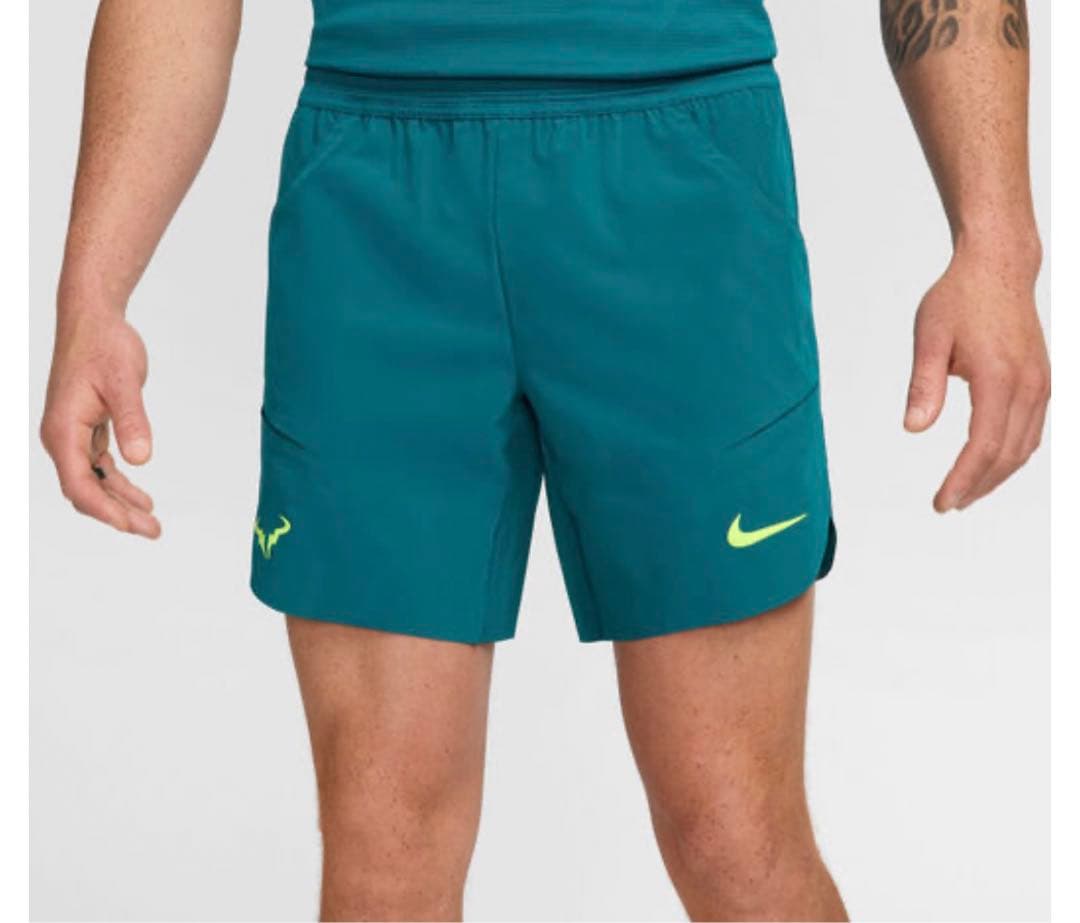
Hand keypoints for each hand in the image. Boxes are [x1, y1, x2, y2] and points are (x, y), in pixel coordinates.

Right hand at [40, 303, 161, 536]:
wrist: (95, 320)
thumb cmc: (105, 345)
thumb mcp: (124, 382)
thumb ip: (132, 420)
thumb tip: (139, 458)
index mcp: (63, 430)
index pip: (79, 483)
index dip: (105, 509)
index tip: (132, 524)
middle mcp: (62, 437)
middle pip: (86, 490)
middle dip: (117, 514)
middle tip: (153, 531)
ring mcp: (72, 435)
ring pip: (93, 481)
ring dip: (120, 503)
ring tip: (151, 522)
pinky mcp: (85, 429)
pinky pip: (99, 466)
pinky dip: (118, 483)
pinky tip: (141, 497)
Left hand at [904, 244, 1048, 511]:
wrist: (998, 267)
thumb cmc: (960, 297)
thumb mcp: (929, 337)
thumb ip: (923, 384)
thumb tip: (913, 428)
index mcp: (1000, 377)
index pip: (984, 446)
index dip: (963, 479)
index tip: (942, 501)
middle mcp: (1029, 385)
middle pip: (1007, 455)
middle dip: (978, 485)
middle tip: (947, 504)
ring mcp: (1041, 383)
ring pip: (1025, 447)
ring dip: (997, 475)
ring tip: (966, 493)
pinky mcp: (1042, 380)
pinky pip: (1032, 430)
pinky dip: (1011, 454)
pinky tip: (989, 465)